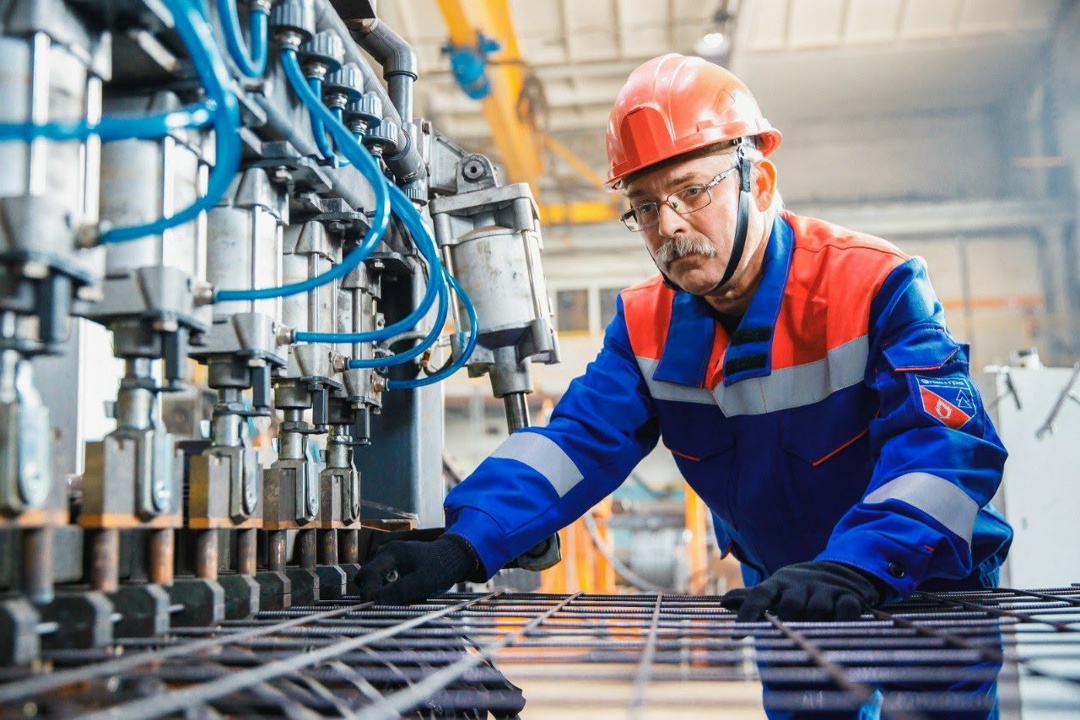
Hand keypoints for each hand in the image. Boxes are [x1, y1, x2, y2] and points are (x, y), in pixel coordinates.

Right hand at [356, 533, 480, 604]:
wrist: (453, 557)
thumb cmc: (441, 567)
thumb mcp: (422, 582)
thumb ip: (399, 591)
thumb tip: (375, 602)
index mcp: (391, 553)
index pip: (368, 574)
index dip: (367, 593)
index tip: (370, 609)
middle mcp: (386, 553)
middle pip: (366, 575)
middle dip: (371, 592)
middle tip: (383, 606)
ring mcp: (389, 557)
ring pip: (372, 578)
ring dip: (378, 591)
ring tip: (396, 600)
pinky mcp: (393, 564)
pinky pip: (381, 578)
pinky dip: (385, 588)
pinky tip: (400, 594)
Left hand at [720, 561, 881, 621]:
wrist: (840, 569)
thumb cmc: (799, 587)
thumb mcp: (775, 588)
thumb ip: (751, 598)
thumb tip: (723, 602)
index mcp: (778, 584)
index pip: (759, 595)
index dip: (748, 612)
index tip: (737, 635)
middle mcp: (800, 585)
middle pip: (790, 607)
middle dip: (788, 622)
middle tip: (788, 636)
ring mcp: (825, 590)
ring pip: (817, 610)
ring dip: (815, 624)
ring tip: (814, 635)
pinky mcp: (849, 596)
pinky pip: (846, 611)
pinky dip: (843, 621)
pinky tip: (839, 630)